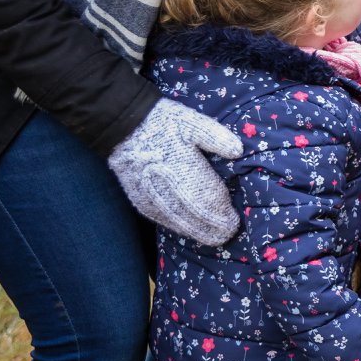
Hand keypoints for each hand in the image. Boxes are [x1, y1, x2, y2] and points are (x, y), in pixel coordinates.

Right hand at [107, 98, 243, 244]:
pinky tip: (188, 230)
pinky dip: (178, 227)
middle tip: (227, 234)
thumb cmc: (161, 123)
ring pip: (179, 223)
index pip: (208, 200)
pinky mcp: (140, 200)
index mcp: (185, 171)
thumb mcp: (191, 122)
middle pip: (195, 217)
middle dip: (213, 228)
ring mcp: (152, 198)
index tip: (234, 221)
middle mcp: (168, 189)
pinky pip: (162, 220)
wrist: (122, 128)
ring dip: (197, 231)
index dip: (222, 214)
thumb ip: (215, 137)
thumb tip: (238, 151)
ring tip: (213, 238)